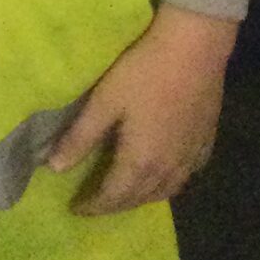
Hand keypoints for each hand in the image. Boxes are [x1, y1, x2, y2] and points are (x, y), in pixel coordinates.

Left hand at [47, 4, 237, 214]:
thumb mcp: (105, 101)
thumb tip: (54, 168)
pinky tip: (164, 173)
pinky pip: (186, 176)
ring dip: (142, 197)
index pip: (113, 196)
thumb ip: (80, 137)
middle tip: (96, 203)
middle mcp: (168, 170)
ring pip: (165, 191)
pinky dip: (169, 183)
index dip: (93, 206)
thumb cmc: (144, 73)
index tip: (76, 209)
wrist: (195, 50)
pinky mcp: (205, 143)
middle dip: (115, 205)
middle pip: (139, 198)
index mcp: (140, 162)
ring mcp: (190, 158)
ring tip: (125, 193)